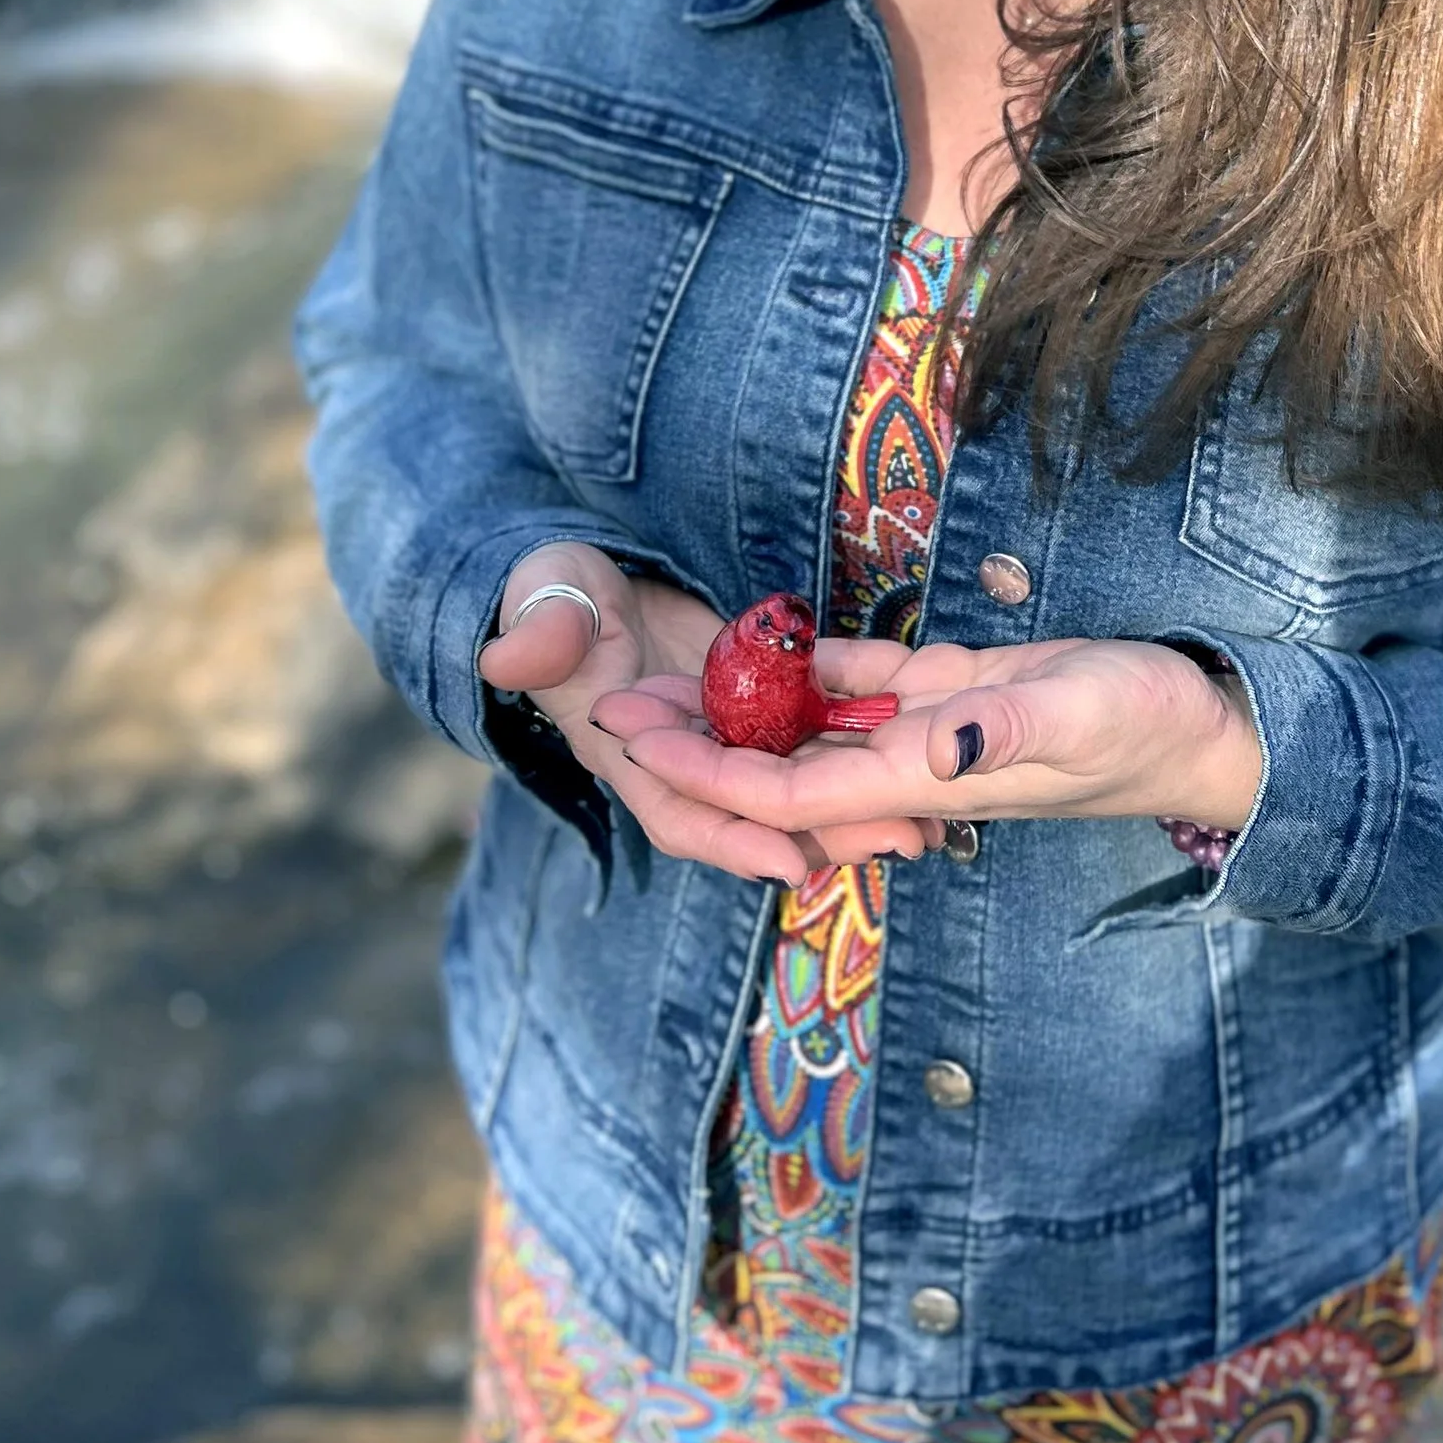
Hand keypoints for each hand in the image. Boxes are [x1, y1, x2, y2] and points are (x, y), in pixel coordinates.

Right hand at [475, 546, 943, 885]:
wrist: (588, 578)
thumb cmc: (555, 588)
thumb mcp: (544, 596)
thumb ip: (539, 629)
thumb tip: (508, 657)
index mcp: (626, 751)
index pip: (680, 812)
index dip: (731, 841)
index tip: (788, 865)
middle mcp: (685, 761)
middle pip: (758, 814)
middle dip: (826, 834)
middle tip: (900, 840)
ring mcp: (728, 735)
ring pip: (797, 785)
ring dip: (858, 804)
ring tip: (934, 817)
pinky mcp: (761, 709)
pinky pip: (815, 740)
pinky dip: (861, 752)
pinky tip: (926, 759)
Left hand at [593, 635, 1262, 854]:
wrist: (1201, 723)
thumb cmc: (1144, 723)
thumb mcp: (1076, 718)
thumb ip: (1005, 733)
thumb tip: (933, 750)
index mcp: (924, 779)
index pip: (787, 793)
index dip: (704, 772)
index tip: (633, 736)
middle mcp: (909, 764)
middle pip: (777, 771)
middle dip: (692, 748)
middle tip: (609, 703)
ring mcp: (926, 730)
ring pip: (807, 731)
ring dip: (734, 712)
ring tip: (657, 675)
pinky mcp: (950, 690)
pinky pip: (857, 685)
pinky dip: (804, 668)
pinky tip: (755, 640)